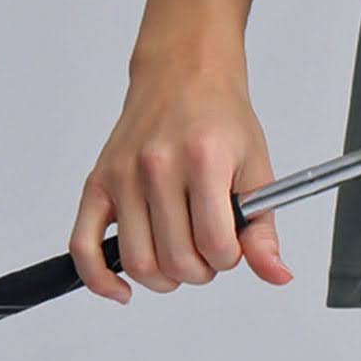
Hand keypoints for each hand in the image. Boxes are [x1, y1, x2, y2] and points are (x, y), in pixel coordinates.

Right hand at [68, 51, 290, 302]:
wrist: (184, 73)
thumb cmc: (221, 117)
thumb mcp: (256, 165)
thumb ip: (263, 226)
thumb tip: (277, 274)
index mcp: (202, 158)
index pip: (215, 243)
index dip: (229, 257)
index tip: (232, 246)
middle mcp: (157, 165)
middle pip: (175, 259)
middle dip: (201, 270)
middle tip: (209, 253)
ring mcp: (122, 175)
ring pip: (137, 262)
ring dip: (164, 278)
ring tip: (181, 258)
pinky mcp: (96, 183)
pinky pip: (84, 247)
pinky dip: (100, 280)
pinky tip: (123, 287)